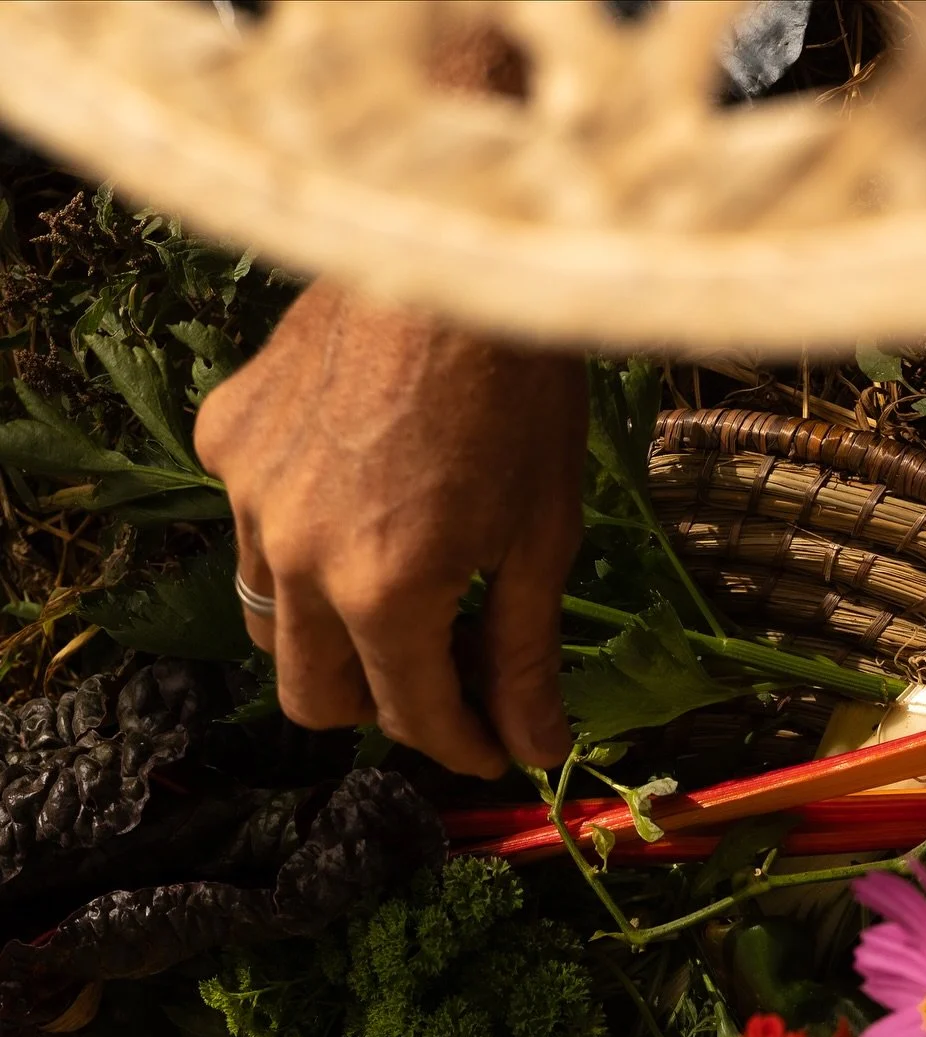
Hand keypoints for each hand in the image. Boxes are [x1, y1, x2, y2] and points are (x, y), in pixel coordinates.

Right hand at [194, 282, 586, 775]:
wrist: (457, 242)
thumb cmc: (520, 389)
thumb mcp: (542, 535)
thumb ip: (524, 654)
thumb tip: (536, 749)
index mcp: (384, 592)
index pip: (411, 717)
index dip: (461, 746)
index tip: (495, 746)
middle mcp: (298, 555)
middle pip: (312, 696)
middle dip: (380, 710)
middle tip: (441, 682)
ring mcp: (250, 493)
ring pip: (268, 618)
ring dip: (329, 635)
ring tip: (396, 599)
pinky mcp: (227, 435)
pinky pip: (250, 523)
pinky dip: (299, 537)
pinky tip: (354, 495)